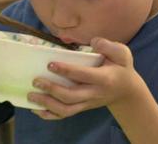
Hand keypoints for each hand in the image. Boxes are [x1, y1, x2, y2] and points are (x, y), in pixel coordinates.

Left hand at [27, 38, 142, 119]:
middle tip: (36, 80)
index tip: (50, 64)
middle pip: (71, 96)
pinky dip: (49, 114)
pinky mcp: (82, 108)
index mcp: (103, 78)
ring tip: (31, 95)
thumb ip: (109, 46)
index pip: (83, 75)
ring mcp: (87, 103)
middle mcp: (94, 93)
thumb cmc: (121, 68)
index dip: (66, 71)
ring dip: (47, 104)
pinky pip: (65, 115)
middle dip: (52, 89)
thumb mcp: (122, 54)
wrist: (127, 91)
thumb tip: (93, 42)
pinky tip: (36, 109)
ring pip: (66, 109)